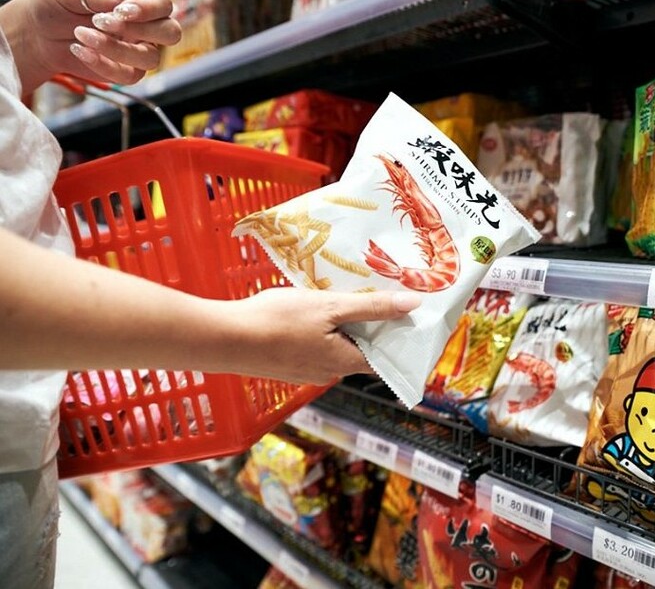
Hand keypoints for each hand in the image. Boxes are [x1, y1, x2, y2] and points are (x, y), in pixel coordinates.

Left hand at [69, 0, 181, 83]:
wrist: (40, 30)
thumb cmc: (58, 3)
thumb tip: (121, 1)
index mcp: (139, 3)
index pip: (163, 5)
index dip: (148, 9)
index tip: (121, 9)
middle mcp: (146, 27)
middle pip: (171, 32)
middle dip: (142, 30)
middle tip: (104, 22)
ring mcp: (139, 50)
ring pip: (151, 58)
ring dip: (117, 49)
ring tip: (83, 34)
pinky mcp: (126, 71)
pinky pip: (128, 76)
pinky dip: (103, 64)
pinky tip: (80, 50)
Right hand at [217, 289, 421, 385]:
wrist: (223, 338)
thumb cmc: (277, 321)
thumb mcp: (330, 306)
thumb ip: (372, 307)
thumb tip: (414, 304)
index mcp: (344, 362)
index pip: (385, 359)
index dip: (399, 341)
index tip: (411, 321)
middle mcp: (328, 373)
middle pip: (360, 352)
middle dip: (370, 329)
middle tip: (376, 299)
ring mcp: (304, 371)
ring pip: (335, 348)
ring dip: (343, 329)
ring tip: (342, 299)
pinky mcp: (284, 364)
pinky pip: (313, 348)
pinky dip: (320, 332)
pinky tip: (309, 313)